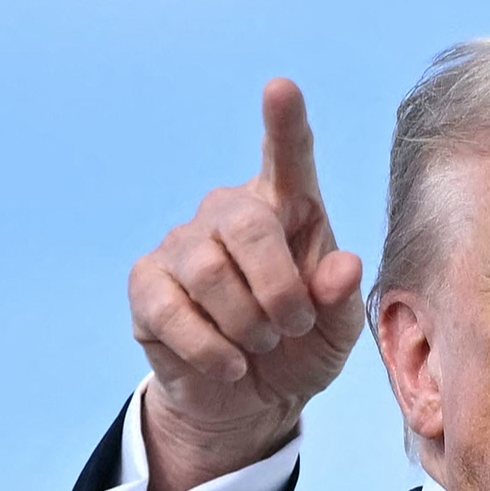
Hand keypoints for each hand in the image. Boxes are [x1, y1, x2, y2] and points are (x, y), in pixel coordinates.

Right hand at [129, 78, 364, 490]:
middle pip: (248, 225)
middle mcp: (230, 213)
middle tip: (291, 326)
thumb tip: (343, 265)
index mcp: (288, 209)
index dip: (284, 124)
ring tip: (259, 346)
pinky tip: (229, 364)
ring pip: (209, 272)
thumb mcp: (335, 333)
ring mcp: (182, 245)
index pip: (287, 158)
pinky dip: (210, 349)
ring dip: (246, 324)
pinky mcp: (147, 284)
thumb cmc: (298, 349)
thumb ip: (341, 299)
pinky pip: (172, 310)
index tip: (281, 89)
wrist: (248, 401)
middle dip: (278, 289)